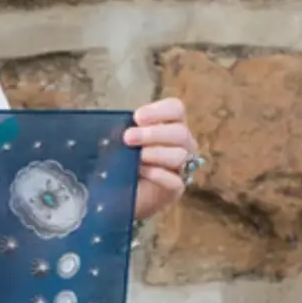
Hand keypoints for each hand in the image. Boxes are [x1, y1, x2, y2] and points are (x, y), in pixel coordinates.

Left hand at [125, 98, 199, 222]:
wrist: (119, 193)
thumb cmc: (121, 161)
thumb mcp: (121, 142)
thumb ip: (125, 130)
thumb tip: (122, 128)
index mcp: (170, 125)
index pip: (176, 109)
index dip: (159, 111)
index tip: (137, 117)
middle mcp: (182, 144)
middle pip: (180, 132)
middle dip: (153, 134)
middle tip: (128, 138)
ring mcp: (182, 167)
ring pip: (180, 155)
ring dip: (156, 153)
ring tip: (136, 157)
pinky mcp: (175, 189)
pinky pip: (175, 181)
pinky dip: (158, 174)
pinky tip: (142, 172)